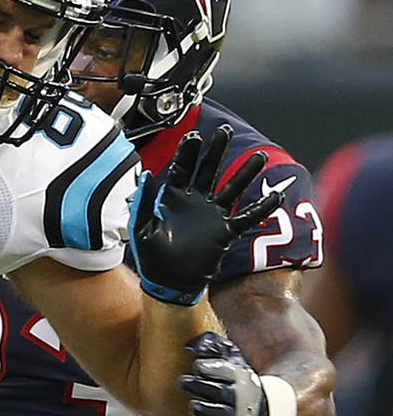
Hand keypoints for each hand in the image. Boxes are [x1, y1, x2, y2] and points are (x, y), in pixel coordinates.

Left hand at [128, 124, 281, 305]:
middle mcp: (195, 202)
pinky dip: (261, 208)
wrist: (169, 284)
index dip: (188, 153)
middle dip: (217, 151)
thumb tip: (144, 176)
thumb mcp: (141, 230)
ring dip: (245, 173)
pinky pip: (246, 218)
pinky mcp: (225, 232)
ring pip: (232, 189)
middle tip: (225, 131)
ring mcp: (212, 215)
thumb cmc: (152, 258)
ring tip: (259, 156)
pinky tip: (275, 196)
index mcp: (173, 198)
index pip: (182, 169)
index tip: (194, 136)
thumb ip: (143, 204)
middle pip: (209, 170)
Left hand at [179, 332, 267, 415]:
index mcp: (239, 375)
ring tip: (194, 404)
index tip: (197, 366)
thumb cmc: (235, 377)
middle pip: (217, 391)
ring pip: (216, 414)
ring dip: (200, 408)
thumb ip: (211, 344)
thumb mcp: (230, 357)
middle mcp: (239, 396)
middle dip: (196, 386)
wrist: (258, 408)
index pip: (223, 370)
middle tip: (183, 382)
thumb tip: (189, 347)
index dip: (205, 367)